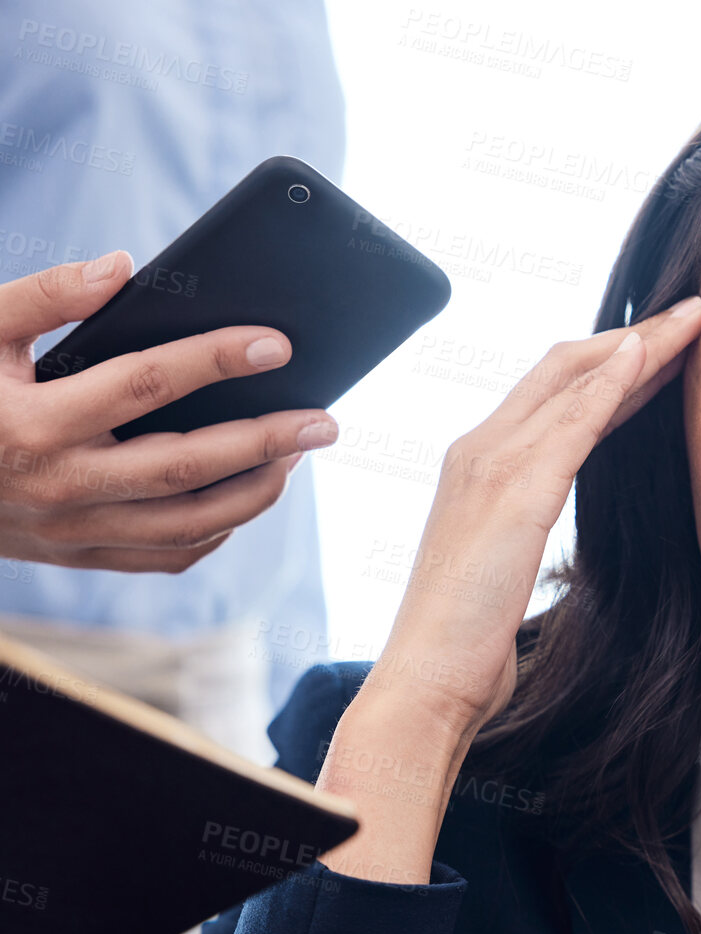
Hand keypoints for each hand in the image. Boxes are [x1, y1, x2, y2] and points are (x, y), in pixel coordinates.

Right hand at [0, 252, 339, 570]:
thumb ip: (44, 295)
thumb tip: (123, 267)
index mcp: (31, 424)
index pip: (146, 386)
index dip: (216, 360)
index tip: (278, 343)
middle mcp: (57, 487)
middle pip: (187, 467)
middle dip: (267, 441)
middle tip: (327, 419)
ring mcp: (69, 533)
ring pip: (189, 524)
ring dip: (256, 490)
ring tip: (299, 453)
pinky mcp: (76, 557)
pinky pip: (166, 556)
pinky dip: (217, 529)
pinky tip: (248, 492)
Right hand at [358, 296, 700, 745]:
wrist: (430, 678)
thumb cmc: (469, 636)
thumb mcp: (503, 561)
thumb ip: (523, 521)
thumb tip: (543, 516)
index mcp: (479, 464)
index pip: (555, 390)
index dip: (614, 362)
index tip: (667, 346)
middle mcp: (479, 449)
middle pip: (566, 365)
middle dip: (634, 335)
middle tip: (693, 313)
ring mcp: (490, 464)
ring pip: (574, 379)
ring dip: (639, 346)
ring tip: (692, 322)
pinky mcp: (513, 492)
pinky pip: (571, 421)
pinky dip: (611, 383)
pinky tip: (648, 359)